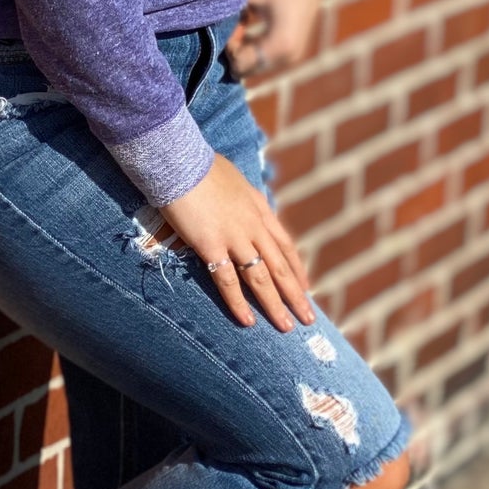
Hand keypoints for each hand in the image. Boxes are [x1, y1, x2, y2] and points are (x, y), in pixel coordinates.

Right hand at [158, 152, 314, 331]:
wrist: (180, 160)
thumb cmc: (201, 166)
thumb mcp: (234, 180)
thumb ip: (243, 198)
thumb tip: (243, 203)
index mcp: (260, 209)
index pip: (285, 245)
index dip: (296, 269)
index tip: (305, 287)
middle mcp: (254, 225)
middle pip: (280, 266)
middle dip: (296, 295)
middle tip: (308, 318)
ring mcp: (235, 237)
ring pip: (261, 278)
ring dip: (275, 305)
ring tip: (286, 327)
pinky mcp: (212, 245)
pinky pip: (228, 281)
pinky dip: (238, 303)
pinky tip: (247, 321)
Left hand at [224, 0, 325, 82]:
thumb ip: (225, 13)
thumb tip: (204, 33)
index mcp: (281, 45)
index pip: (239, 64)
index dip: (227, 44)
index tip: (230, 21)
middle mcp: (288, 58)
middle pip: (245, 68)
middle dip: (233, 46)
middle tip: (233, 20)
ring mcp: (291, 57)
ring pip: (251, 63)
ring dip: (240, 44)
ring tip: (241, 18)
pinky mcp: (290, 51)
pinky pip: (259, 57)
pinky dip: (249, 43)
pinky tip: (247, 20)